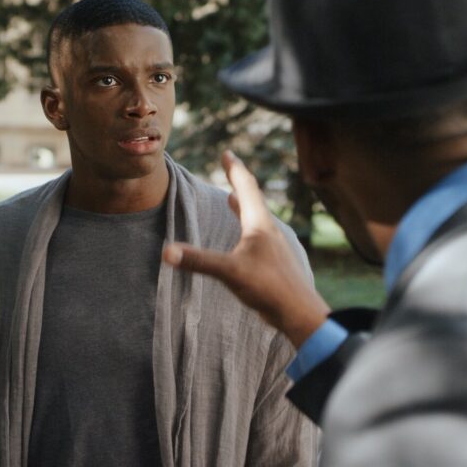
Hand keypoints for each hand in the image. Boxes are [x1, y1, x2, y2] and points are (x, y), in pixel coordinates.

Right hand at [162, 151, 330, 346]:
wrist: (299, 313)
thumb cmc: (268, 288)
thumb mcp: (229, 272)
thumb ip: (198, 261)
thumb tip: (167, 252)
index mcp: (259, 224)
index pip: (246, 188)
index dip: (235, 170)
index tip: (227, 153)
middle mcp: (268, 230)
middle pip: (253, 198)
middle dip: (239, 181)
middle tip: (230, 166)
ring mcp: (273, 246)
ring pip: (256, 217)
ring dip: (243, 203)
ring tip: (233, 195)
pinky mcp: (273, 261)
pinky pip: (257, 235)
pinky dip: (246, 225)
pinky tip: (246, 237)